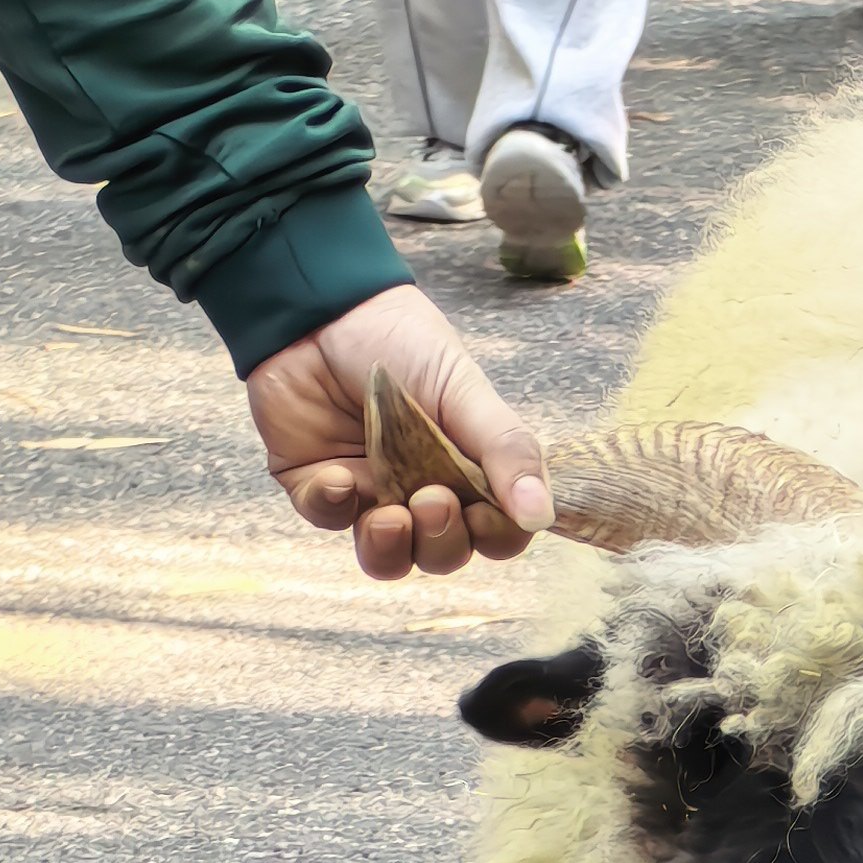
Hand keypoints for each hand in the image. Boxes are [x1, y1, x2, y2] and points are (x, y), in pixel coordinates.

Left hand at [247, 285, 553, 576]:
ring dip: (392, 548)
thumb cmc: (402, 339)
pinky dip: (333, 507)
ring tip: (389, 516)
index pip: (499, 531)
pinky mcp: (319, 486)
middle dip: (443, 541)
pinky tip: (336, 477)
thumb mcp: (466, 389)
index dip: (497, 536)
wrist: (321, 305)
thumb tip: (542, 516)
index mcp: (471, 469)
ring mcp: (371, 492)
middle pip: (445, 553)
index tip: (487, 513)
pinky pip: (329, 520)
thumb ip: (507, 449)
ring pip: (389, 558)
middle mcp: (424, 490)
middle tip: (432, 499)